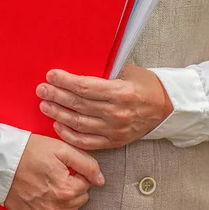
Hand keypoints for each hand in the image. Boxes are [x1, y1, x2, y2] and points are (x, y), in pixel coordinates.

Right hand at [4, 134, 104, 209]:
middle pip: (82, 201)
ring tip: (57, 192)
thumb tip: (101, 180)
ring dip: (70, 206)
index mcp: (66, 189)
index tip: (67, 170)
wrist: (1, 162)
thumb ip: (87, 165)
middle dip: (75, 189)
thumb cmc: (31, 153)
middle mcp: (56, 207)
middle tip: (60, 178)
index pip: (88, 185)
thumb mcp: (63, 150)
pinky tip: (54, 209)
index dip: (79, 175)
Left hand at [35, 64, 172, 149]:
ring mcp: (114, 130)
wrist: (166, 108)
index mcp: (121, 92)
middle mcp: (117, 113)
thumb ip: (106, 73)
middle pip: (78, 104)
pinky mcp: (114, 141)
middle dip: (56, 96)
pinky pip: (86, 141)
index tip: (52, 75)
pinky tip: (58, 125)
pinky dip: (69, 134)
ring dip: (58, 114)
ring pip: (78, 123)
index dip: (65, 81)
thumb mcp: (129, 72)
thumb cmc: (147, 86)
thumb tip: (78, 68)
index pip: (85, 87)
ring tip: (45, 105)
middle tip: (42, 89)